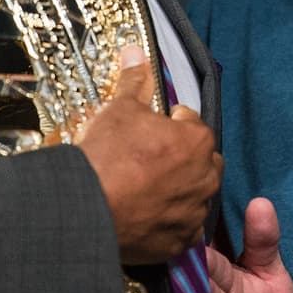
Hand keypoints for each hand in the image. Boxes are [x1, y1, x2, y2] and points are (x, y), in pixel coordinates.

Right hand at [74, 46, 222, 263]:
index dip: (168, 123)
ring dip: (178, 190)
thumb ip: (134, 81)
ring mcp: (194, 212)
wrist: (86, 207)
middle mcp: (206, 177)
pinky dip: (170, 222)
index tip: (148, 130)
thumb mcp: (118, 109)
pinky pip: (183, 228)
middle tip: (148, 160)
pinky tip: (146, 215)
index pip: (190, 122)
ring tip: (145, 188)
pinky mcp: (180, 242)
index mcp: (198, 140)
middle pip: (200, 160)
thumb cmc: (106, 155)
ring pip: (194, 195)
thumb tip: (136, 51)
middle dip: (182, 157)